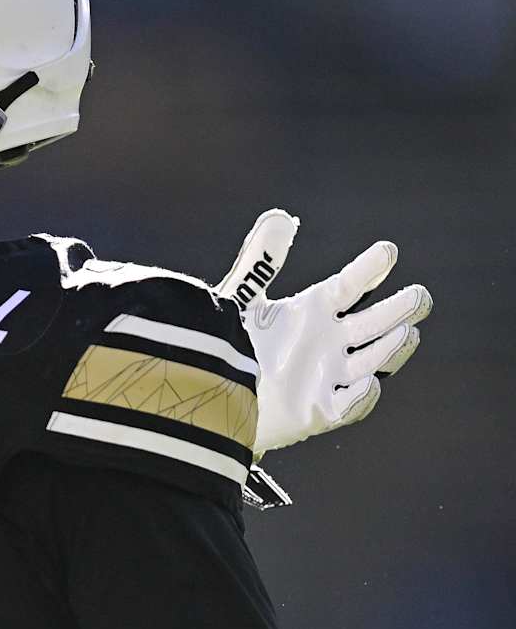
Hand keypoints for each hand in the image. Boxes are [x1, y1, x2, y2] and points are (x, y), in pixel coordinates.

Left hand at [216, 209, 431, 453]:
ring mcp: (328, 377)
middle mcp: (329, 342)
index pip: (351, 286)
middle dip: (399, 311)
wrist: (210, 398)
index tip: (387, 251)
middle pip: (375, 324)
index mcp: (314, 311)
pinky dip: (360, 397)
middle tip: (419, 296)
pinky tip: (369, 383)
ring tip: (406, 332)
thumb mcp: (241, 301)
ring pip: (372, 362)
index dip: (369, 269)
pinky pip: (347, 406)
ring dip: (390, 349)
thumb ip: (259, 263)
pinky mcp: (318, 412)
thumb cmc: (227, 346)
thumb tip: (280, 216)